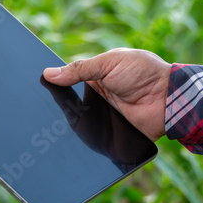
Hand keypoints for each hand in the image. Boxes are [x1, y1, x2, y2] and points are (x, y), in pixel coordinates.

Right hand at [43, 48, 170, 140]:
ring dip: (66, 123)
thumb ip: (79, 69)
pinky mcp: (109, 134)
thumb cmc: (144, 73)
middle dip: (56, 105)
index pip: (68, 80)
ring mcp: (102, 115)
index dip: (54, 83)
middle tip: (36, 109)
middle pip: (68, 102)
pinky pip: (89, 138)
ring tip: (46, 128)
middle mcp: (97, 95)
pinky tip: (64, 140)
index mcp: (96, 75)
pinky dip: (80, 139)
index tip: (34, 85)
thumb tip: (48, 73)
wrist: (168, 100)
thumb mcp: (109, 63)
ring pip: (76, 121)